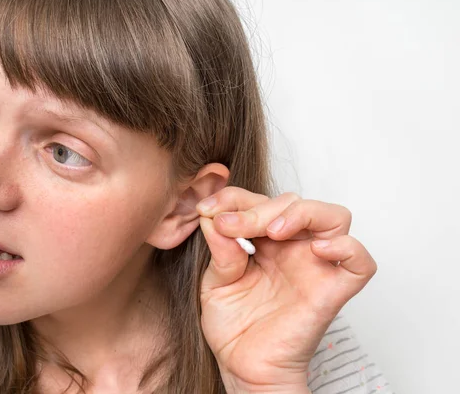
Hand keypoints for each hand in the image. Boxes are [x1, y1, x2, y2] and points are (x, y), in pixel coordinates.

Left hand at [196, 188, 376, 393]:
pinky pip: (360, 263)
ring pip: (335, 218)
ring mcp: (316, 268)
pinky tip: (316, 250)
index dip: (234, 198)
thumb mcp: (215, 282)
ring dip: (303, 213)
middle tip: (229, 225)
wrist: (244, 368)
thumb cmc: (233, 328)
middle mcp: (294, 250)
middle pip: (294, 203)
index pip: (261, 202)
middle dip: (259, 208)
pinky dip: (347, 248)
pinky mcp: (332, 291)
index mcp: (266, 244)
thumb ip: (220, 251)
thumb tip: (214, 217)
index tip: (207, 209)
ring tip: (272, 232)